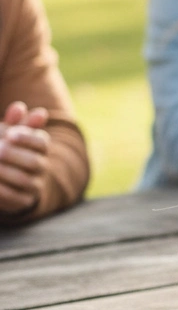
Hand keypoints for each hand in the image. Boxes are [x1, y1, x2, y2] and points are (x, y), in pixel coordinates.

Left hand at [0, 101, 50, 216]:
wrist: (10, 180)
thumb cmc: (8, 150)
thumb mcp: (10, 135)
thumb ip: (14, 123)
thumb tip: (19, 107)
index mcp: (40, 149)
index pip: (42, 143)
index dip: (27, 138)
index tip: (10, 134)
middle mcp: (41, 167)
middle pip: (35, 162)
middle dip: (15, 155)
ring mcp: (34, 186)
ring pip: (24, 180)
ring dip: (5, 172)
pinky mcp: (23, 201)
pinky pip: (14, 198)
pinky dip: (1, 190)